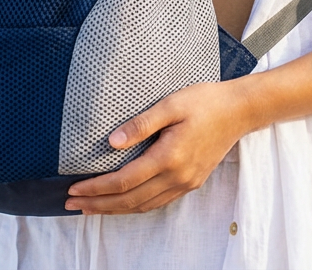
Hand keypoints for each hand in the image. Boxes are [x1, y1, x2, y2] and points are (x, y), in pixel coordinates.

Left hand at [64, 78, 252, 214]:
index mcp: (169, 157)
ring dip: (114, 209)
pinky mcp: (191, 182)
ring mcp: (185, 183)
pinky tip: (123, 203)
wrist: (239, 111)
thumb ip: (141, 124)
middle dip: (98, 205)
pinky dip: (135, 206)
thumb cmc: (205, 101)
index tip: (74, 189)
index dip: (96, 188)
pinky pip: (157, 202)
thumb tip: (112, 142)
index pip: (123, 181)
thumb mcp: (171, 104)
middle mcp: (177, 177)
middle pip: (129, 200)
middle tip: (72, 205)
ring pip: (143, 206)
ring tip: (91, 208)